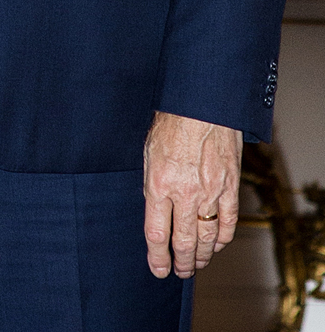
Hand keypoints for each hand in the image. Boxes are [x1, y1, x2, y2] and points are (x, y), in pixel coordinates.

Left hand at [143, 110, 241, 278]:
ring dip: (200, 256)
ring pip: (206, 237)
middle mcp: (184, 193)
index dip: (157, 257)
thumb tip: (156, 210)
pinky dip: (221, 239)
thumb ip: (153, 184)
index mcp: (159, 184)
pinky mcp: (230, 187)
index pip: (156, 233)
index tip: (157, 269)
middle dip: (180, 262)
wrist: (201, 106)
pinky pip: (227, 222)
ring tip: (195, 264)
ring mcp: (210, 192)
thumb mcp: (149, 153)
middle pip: (183, 242)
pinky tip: (215, 244)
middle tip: (178, 272)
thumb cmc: (170, 124)